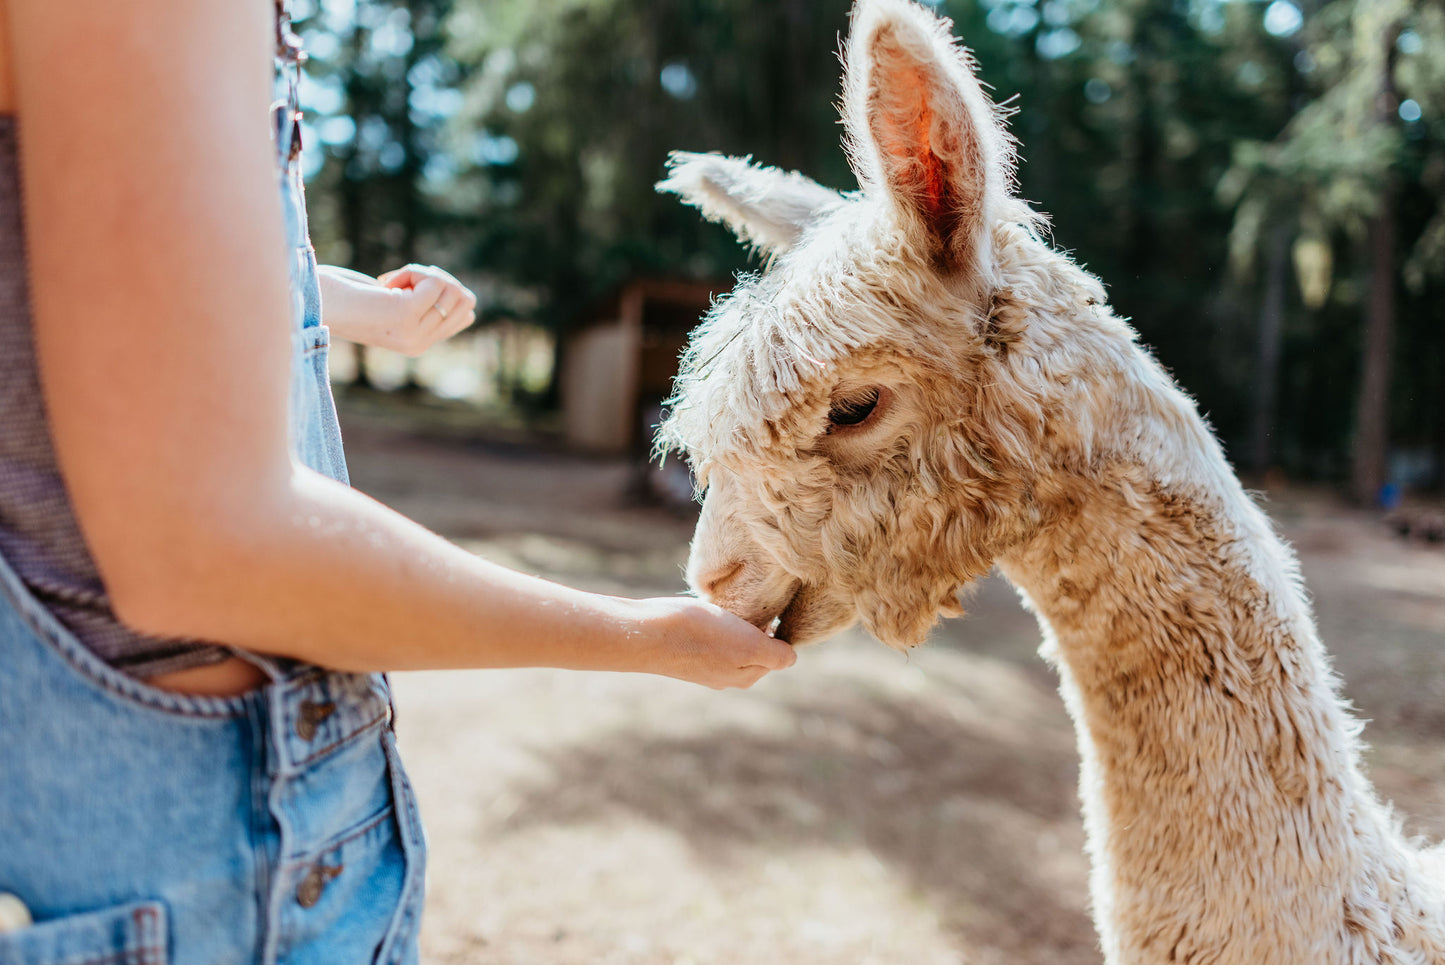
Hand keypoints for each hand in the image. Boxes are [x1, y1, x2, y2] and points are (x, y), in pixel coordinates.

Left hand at [317, 263, 476, 355]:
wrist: (312, 304)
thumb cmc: (345, 297)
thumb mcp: (390, 303)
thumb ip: (420, 302)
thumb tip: (461, 292)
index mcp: (419, 345)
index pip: (466, 313)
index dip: (445, 290)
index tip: (411, 289)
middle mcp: (419, 345)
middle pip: (466, 300)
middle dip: (438, 279)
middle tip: (403, 282)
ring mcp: (414, 333)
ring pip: (453, 289)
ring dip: (425, 274)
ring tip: (393, 282)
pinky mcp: (405, 314)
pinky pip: (432, 281)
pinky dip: (412, 271)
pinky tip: (386, 281)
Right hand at [627, 596, 796, 688]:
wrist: (647, 633)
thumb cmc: (701, 636)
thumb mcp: (749, 646)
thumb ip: (775, 655)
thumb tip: (791, 657)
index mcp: (747, 675)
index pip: (778, 652)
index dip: (776, 629)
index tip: (766, 610)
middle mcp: (728, 675)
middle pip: (757, 647)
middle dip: (756, 627)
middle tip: (746, 605)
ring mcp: (706, 665)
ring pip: (734, 640)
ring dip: (734, 623)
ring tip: (724, 608)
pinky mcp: (687, 651)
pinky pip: (712, 635)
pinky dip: (714, 621)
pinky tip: (705, 611)